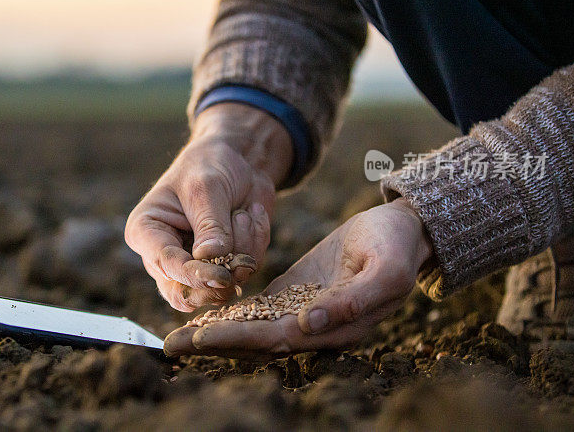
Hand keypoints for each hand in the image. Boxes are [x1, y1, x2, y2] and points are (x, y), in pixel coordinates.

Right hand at [125, 103, 292, 311]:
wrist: (238, 160)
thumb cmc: (210, 165)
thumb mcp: (206, 188)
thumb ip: (209, 225)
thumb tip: (210, 258)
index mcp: (146, 232)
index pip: (166, 265)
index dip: (194, 275)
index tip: (222, 276)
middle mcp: (166, 256)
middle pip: (186, 294)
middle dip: (217, 280)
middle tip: (239, 263)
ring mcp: (195, 265)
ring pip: (221, 286)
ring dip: (242, 249)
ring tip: (242, 212)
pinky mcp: (224, 266)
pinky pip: (245, 272)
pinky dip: (256, 244)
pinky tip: (251, 216)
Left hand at [163, 198, 432, 357]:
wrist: (401, 230)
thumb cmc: (397, 248)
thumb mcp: (386, 269)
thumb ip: (352, 301)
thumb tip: (307, 325)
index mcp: (335, 327)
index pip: (276, 339)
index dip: (237, 340)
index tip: (200, 338)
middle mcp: (314, 326)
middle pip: (256, 340)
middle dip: (214, 342)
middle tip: (172, 344)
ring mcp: (302, 310)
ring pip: (252, 326)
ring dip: (216, 332)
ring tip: (177, 335)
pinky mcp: (295, 293)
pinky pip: (259, 308)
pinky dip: (232, 312)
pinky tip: (203, 311)